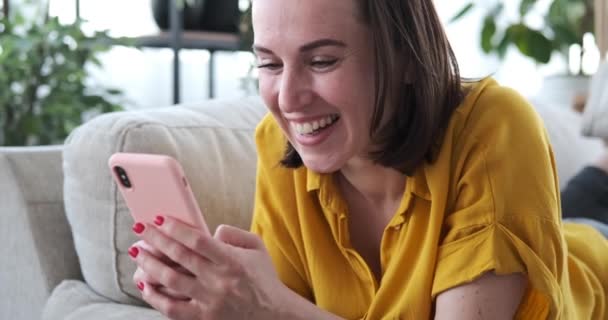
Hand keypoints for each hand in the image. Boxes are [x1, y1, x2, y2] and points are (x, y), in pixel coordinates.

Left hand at [129, 216, 289, 319]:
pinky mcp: (202, 318)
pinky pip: (172, 308)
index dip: (176, 228)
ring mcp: (209, 301)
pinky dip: (155, 297)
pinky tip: (144, 285)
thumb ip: (234, 233)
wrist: (273, 315)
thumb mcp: (257, 248)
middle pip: (179, 256)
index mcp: (232, 261)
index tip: (161, 219)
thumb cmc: (263, 279)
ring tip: (138, 252)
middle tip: (140, 228)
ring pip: (171, 281)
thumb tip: (211, 230)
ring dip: (150, 264)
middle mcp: (218, 281)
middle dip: (156, 239)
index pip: (198, 240)